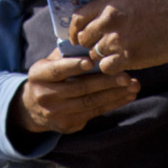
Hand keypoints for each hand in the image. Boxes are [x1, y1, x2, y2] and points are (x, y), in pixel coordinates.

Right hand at [11, 53, 140, 136]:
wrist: (34, 108)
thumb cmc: (50, 76)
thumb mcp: (51, 62)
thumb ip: (68, 53)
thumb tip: (93, 42)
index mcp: (38, 75)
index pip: (57, 70)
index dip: (74, 66)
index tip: (92, 61)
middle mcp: (44, 96)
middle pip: (79, 88)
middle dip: (105, 82)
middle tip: (126, 76)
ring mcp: (56, 113)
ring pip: (90, 103)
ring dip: (114, 94)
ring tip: (133, 86)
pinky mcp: (67, 125)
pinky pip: (94, 113)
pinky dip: (113, 103)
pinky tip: (127, 96)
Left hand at [71, 0, 167, 74]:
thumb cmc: (167, 1)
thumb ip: (113, 4)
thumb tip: (99, 14)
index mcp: (110, 2)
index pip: (78, 18)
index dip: (75, 31)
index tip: (78, 37)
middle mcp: (110, 19)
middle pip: (84, 39)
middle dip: (89, 45)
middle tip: (99, 49)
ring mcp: (118, 39)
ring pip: (95, 55)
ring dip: (103, 57)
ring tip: (117, 56)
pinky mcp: (130, 57)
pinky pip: (107, 68)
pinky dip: (113, 68)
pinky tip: (124, 64)